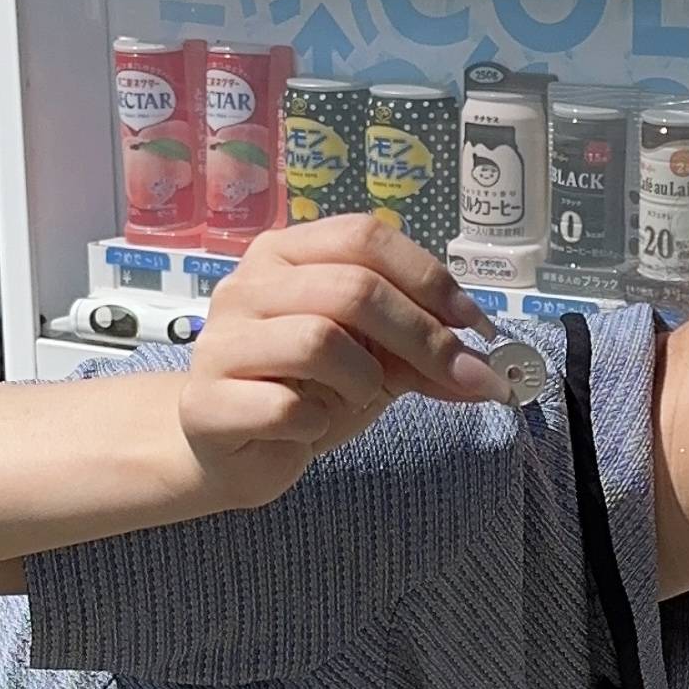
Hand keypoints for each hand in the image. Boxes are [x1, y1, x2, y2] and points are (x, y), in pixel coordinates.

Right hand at [177, 218, 505, 509]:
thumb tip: (485, 371)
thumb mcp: (373, 362)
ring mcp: (219, 342)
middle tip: (459, 376)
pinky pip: (285, 407)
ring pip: (319, 341)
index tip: (475, 325)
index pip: (364, 237)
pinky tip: (308, 428)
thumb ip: (422, 355)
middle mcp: (246, 286)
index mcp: (285, 254)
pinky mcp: (204, 403)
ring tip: (354, 399)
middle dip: (422, 336)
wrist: (226, 451)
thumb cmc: (301, 391)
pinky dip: (317, 424)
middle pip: (353, 288)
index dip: (429, 277)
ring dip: (362, 381)